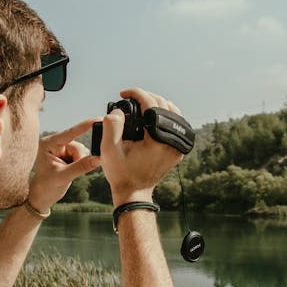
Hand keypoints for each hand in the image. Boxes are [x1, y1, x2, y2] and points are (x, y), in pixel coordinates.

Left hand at [28, 119, 100, 212]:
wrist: (42, 197)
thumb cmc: (46, 187)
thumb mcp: (63, 177)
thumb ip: (81, 167)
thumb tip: (98, 158)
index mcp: (48, 144)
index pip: (70, 133)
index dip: (85, 126)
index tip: (98, 119)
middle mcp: (54, 143)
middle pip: (77, 145)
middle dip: (80, 158)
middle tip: (73, 171)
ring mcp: (60, 149)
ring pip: (81, 150)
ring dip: (80, 162)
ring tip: (69, 172)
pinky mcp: (66, 154)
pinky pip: (81, 155)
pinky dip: (81, 163)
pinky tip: (72, 170)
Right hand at [100, 88, 183, 204]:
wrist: (134, 192)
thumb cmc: (120, 173)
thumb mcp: (108, 150)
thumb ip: (111, 125)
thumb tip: (119, 111)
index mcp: (157, 140)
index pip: (151, 104)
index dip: (136, 93)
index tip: (123, 93)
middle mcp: (172, 141)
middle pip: (164, 104)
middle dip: (146, 96)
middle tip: (130, 98)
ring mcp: (177, 145)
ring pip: (173, 111)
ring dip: (157, 103)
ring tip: (140, 104)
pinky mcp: (177, 149)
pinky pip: (176, 124)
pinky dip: (164, 114)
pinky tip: (151, 115)